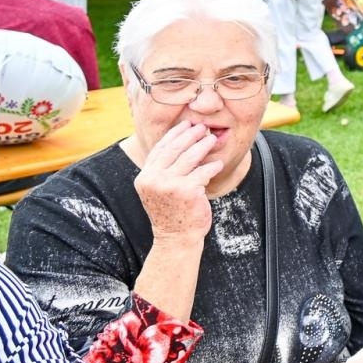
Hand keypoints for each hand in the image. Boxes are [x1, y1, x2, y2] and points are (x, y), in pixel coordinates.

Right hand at [133, 121, 223, 241]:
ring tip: (212, 139)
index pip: (160, 149)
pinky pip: (203, 172)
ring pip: (190, 158)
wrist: (176, 238)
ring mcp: (170, 185)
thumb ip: (163, 170)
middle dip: (190, 135)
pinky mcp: (187, 191)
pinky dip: (212, 166)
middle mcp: (154, 180)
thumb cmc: (171, 213)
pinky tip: (218, 163)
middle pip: (174, 149)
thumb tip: (181, 142)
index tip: (185, 124)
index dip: (174, 135)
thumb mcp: (159, 190)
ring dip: (202, 146)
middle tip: (202, 127)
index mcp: (144, 177)